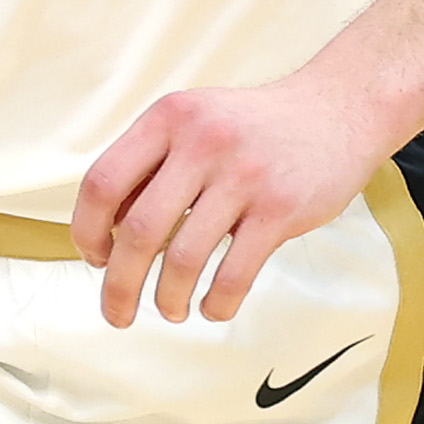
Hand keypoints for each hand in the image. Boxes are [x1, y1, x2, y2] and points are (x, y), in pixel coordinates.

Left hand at [71, 0, 423, 326]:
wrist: (336, 110)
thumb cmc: (253, 127)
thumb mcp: (195, 120)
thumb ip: (153, 164)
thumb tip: (104, 230)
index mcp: (168, 118)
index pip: (103, 181)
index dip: (88, 230)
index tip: (95, 259)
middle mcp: (201, 141)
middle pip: (137, 230)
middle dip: (119, 285)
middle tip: (118, 312)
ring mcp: (242, 175)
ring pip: (182, 259)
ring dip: (167, 299)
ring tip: (171, 309)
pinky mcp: (280, 208)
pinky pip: (235, 274)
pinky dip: (216, 302)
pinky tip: (213, 307)